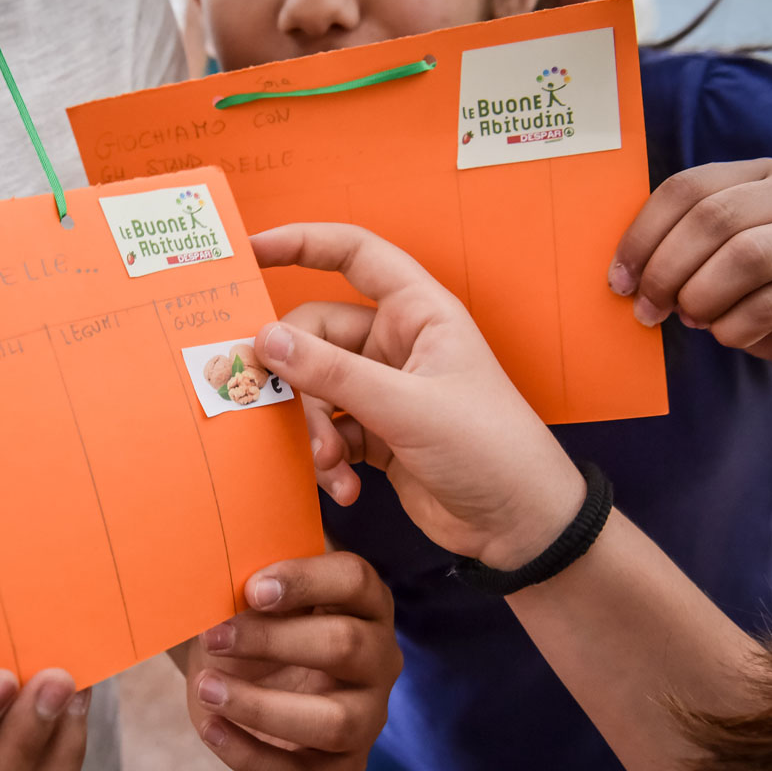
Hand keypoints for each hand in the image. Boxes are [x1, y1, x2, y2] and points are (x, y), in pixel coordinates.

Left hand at [184, 551, 400, 770]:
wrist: (242, 670)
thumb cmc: (252, 620)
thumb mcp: (250, 595)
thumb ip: (245, 582)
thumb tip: (213, 579)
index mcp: (364, 599)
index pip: (355, 580)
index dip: (305, 581)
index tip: (251, 589)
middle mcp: (379, 656)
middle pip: (346, 645)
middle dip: (271, 641)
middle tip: (212, 637)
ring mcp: (370, 714)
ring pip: (336, 721)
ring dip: (261, 707)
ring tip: (207, 689)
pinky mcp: (345, 764)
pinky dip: (252, 757)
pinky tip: (212, 729)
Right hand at [250, 224, 583, 569]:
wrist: (520, 526)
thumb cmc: (491, 450)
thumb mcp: (406, 407)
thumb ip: (332, 373)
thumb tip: (266, 338)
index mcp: (418, 314)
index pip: (354, 255)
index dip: (301, 244)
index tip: (251, 251)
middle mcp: (397, 345)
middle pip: (316, 335)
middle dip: (299, 379)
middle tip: (285, 413)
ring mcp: (384, 390)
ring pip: (315, 388)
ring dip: (311, 428)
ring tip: (328, 462)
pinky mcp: (375, 433)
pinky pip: (326, 431)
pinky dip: (325, 458)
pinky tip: (343, 486)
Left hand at [609, 158, 771, 373]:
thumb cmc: (763, 296)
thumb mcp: (721, 259)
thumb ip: (684, 249)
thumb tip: (625, 274)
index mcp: (760, 178)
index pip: (687, 187)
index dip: (642, 236)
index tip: (619, 281)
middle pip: (713, 218)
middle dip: (665, 272)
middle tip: (648, 311)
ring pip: (747, 255)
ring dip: (701, 298)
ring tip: (693, 319)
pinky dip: (734, 328)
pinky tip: (732, 335)